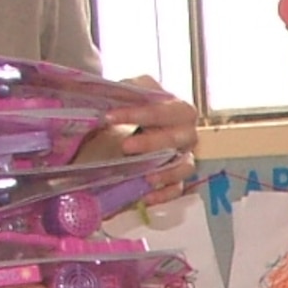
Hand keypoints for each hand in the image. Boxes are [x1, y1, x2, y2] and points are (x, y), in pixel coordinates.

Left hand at [106, 78, 197, 204]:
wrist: (122, 131)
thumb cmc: (125, 111)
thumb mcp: (120, 96)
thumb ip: (119, 92)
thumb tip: (102, 90)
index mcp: (175, 107)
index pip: (165, 109)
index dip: (139, 113)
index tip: (109, 117)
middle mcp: (185, 132)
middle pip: (182, 137)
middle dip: (154, 142)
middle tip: (126, 147)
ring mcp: (183, 156)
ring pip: (185, 165)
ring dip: (167, 171)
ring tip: (146, 177)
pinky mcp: (176, 178)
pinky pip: (177, 189)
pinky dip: (164, 194)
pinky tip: (146, 197)